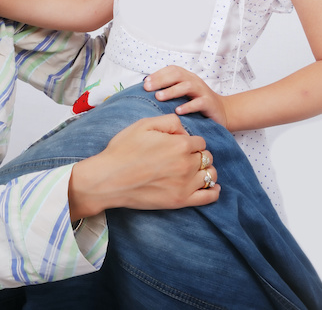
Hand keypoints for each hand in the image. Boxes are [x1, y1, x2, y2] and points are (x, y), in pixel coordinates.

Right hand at [68, 115, 218, 218]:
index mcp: (180, 144)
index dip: (190, 141)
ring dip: (206, 170)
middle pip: (207, 157)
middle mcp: (187, 164)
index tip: (179, 145)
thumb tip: (184, 130)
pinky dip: (213, 191)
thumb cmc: (123, 150)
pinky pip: (209, 197)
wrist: (109, 179)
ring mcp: (185, 184)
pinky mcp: (180, 201)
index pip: (200, 141)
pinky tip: (209, 187)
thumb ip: (170, 121)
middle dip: (198, 155)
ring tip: (195, 171)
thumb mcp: (144, 124)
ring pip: (211, 174)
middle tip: (183, 158)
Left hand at [144, 65, 227, 127]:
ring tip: (159, 97)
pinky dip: (188, 106)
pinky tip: (178, 110)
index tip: (145, 83)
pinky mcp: (209, 103)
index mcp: (187, 77)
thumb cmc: (198, 102)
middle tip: (148, 88)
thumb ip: (169, 89)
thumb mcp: (183, 93)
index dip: (158, 74)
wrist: (222, 111)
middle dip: (161, 80)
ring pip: (187, 86)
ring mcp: (202, 91)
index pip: (172, 70)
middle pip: (177, 75)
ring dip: (171, 91)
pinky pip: (199, 103)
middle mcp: (194, 81)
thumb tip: (148, 88)